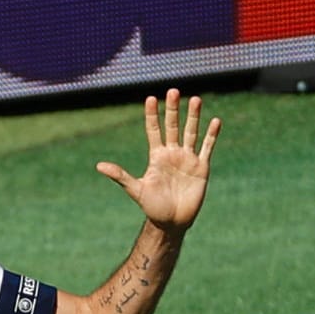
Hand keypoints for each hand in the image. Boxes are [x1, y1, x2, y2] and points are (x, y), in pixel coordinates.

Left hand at [97, 90, 220, 233]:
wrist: (172, 222)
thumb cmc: (153, 207)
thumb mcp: (136, 190)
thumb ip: (120, 176)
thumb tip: (99, 166)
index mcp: (157, 156)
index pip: (153, 130)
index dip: (152, 115)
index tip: (150, 98)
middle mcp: (172, 153)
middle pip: (173, 126)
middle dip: (173, 109)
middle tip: (173, 91)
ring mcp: (187, 159)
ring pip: (191, 133)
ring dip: (193, 117)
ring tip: (195, 99)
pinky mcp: (201, 167)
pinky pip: (207, 148)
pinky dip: (211, 135)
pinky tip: (215, 121)